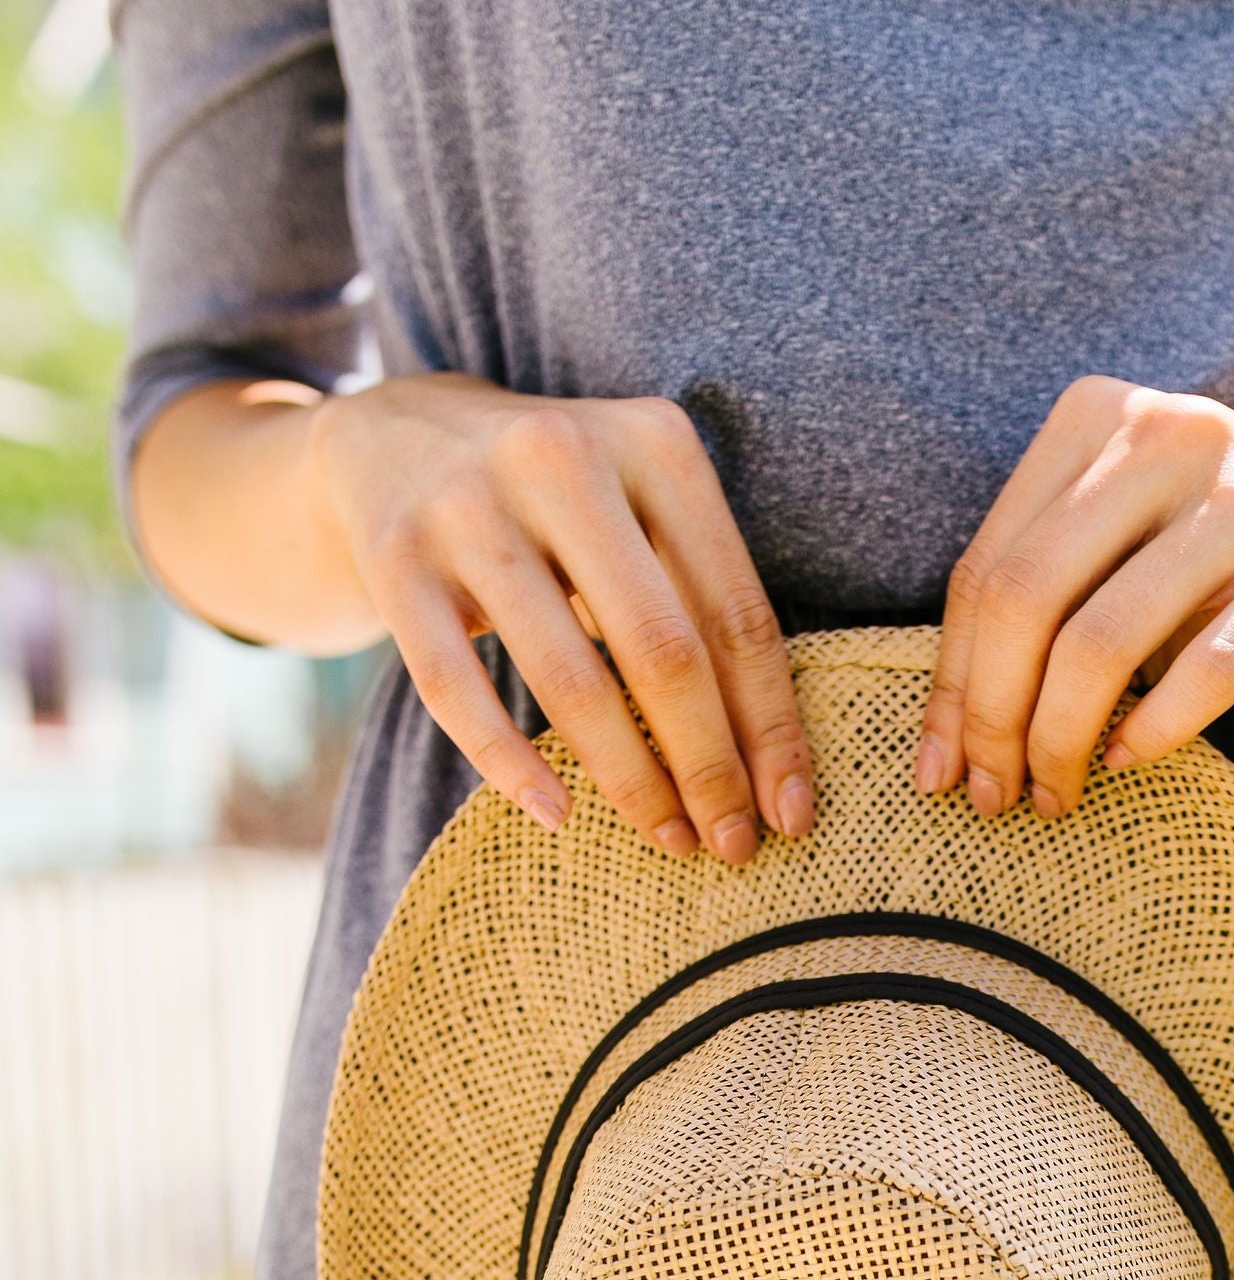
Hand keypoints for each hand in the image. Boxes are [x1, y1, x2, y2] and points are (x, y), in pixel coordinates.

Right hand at [308, 376, 811, 858]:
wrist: (395, 434)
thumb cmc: (561, 503)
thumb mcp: (642, 507)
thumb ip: (702, 600)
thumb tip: (774, 771)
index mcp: (653, 441)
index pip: (735, 612)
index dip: (771, 725)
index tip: (792, 812)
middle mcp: (561, 457)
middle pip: (663, 650)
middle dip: (708, 766)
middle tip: (732, 845)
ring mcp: (468, 506)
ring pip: (568, 679)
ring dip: (629, 778)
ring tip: (666, 838)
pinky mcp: (395, 559)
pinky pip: (456, 687)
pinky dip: (510, 763)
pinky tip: (558, 815)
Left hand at [917, 377, 1233, 818]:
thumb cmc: (1231, 549)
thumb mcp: (1131, 534)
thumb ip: (1047, 592)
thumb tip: (948, 734)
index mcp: (1100, 418)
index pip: (988, 567)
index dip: (951, 684)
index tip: (937, 771)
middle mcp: (1167, 437)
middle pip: (1027, 600)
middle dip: (993, 718)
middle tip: (993, 796)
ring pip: (1103, 641)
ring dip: (1062, 741)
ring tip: (1057, 796)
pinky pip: (1207, 667)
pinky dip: (1154, 730)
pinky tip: (1130, 762)